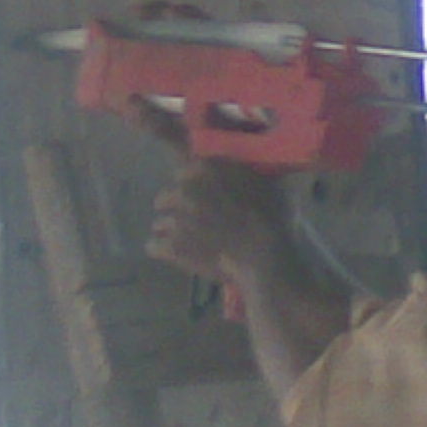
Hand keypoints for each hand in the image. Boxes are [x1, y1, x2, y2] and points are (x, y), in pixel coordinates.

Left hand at [147, 160, 288, 283]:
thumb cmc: (273, 219)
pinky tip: (176, 256)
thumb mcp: (267, 182)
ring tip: (189, 242)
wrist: (266, 259)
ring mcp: (175, 218)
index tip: (204, 197)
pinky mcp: (170, 246)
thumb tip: (237, 166)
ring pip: (160, 222)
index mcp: (206, 168)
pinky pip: (153, 246)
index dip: (194, 186)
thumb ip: (244, 171)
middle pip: (167, 196)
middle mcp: (185, 189)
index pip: (184, 172)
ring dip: (171, 230)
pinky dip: (163, 251)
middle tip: (197, 221)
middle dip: (178, 208)